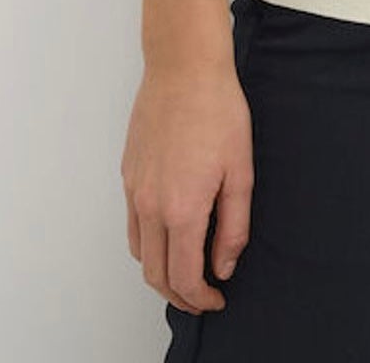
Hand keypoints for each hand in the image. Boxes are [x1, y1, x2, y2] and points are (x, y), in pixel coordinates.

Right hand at [120, 61, 253, 314]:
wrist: (184, 69)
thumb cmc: (218, 111)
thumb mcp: (240, 170)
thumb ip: (233, 225)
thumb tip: (224, 266)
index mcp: (181, 209)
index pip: (184, 277)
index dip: (200, 298)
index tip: (217, 299)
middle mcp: (150, 207)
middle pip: (155, 274)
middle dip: (178, 295)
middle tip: (202, 296)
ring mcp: (135, 191)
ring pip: (139, 253)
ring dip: (159, 272)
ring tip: (187, 270)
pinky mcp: (128, 176)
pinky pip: (132, 225)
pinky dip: (147, 244)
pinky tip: (169, 234)